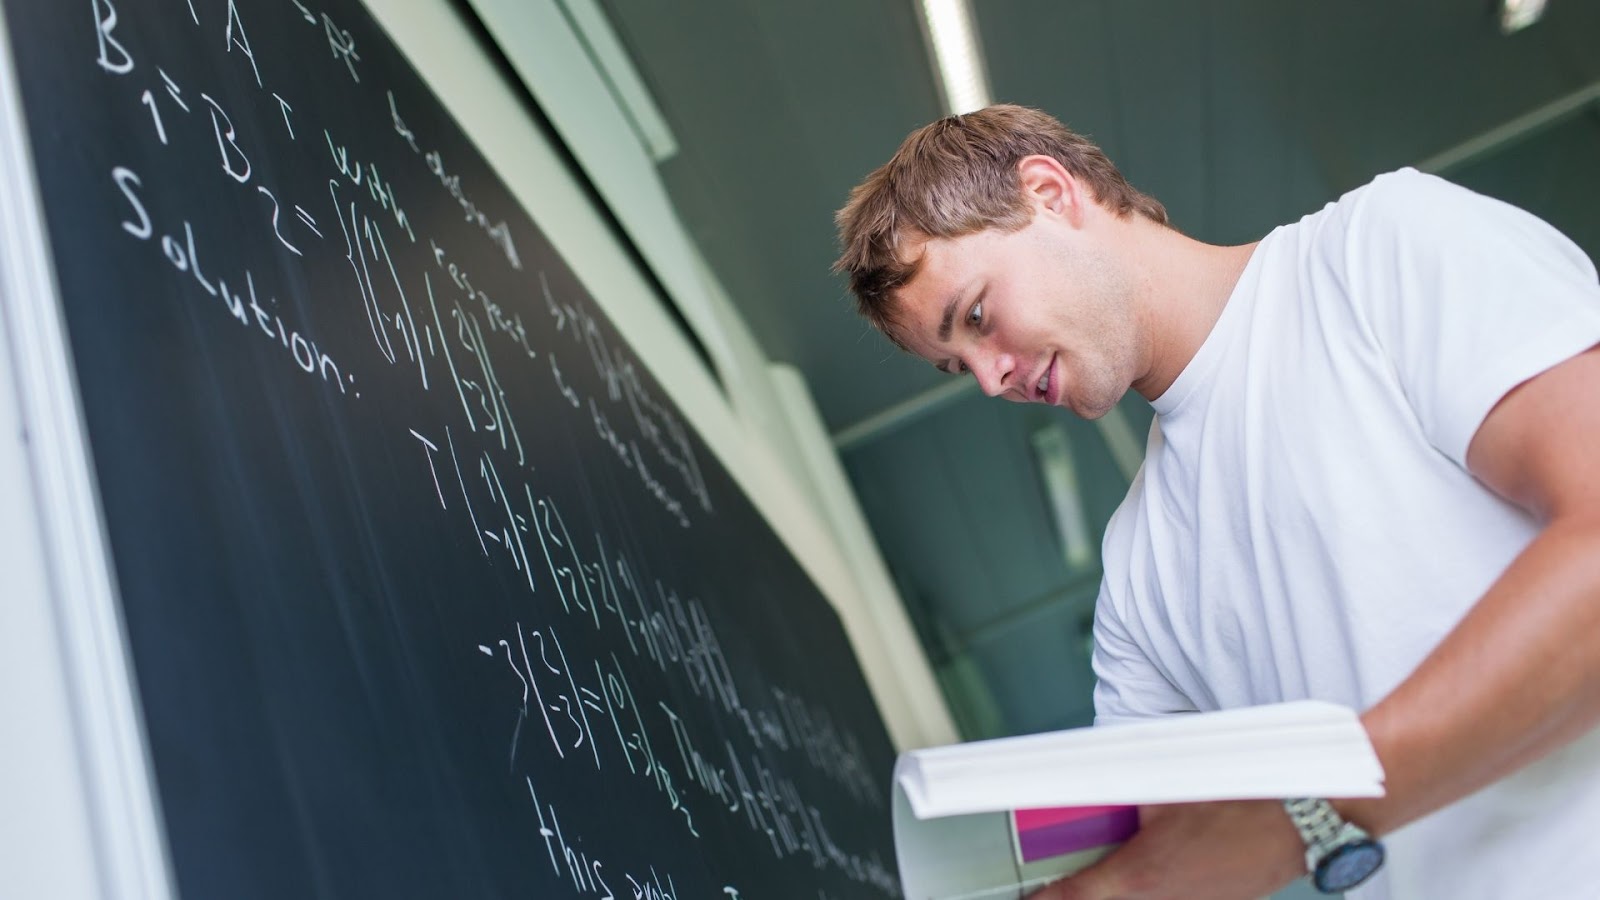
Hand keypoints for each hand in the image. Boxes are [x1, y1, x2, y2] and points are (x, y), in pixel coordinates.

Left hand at [1027, 800, 1306, 899]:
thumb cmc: (1234, 806)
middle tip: (1059, 883)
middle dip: (1077, 895)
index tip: (1028, 897)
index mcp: (1138, 876)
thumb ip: (1119, 804)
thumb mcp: (1162, 797)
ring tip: (1102, 874)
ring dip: (1113, 893)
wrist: (1293, 827)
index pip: (1072, 898)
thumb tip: (1089, 799)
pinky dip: (1146, 894)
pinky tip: (1150, 875)